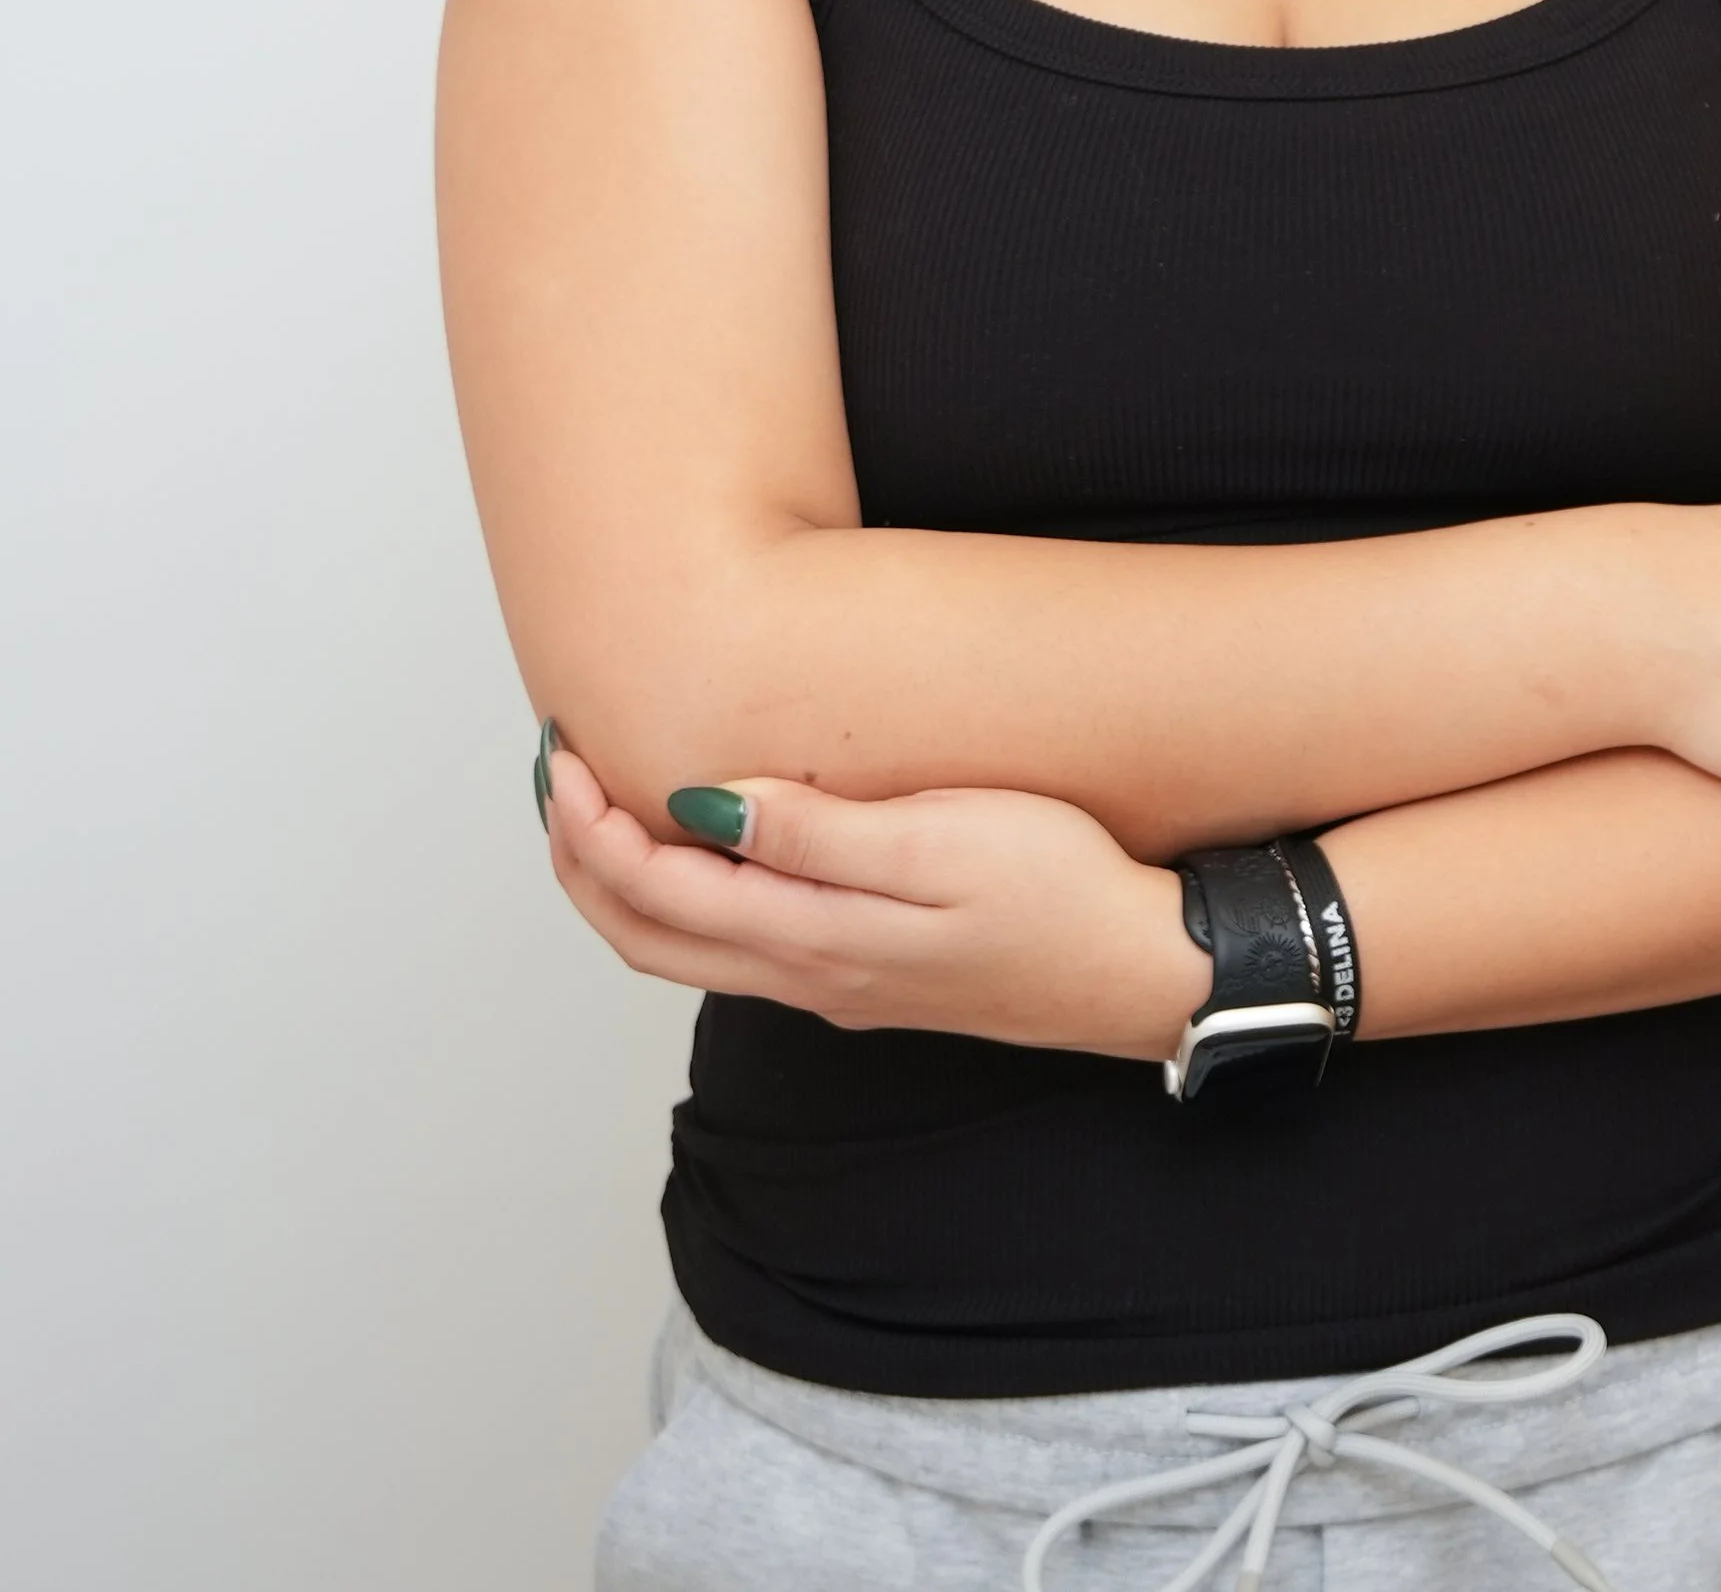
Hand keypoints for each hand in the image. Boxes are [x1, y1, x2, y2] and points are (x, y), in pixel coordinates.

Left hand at [542, 745, 1205, 1060]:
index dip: (592, 829)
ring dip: (627, 884)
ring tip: (604, 806)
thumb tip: (705, 805)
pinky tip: (707, 847)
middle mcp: (809, 975)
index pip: (657, 894)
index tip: (565, 757)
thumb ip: (820, 832)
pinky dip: (687, 900)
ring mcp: (838, 983)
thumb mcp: (945, 840)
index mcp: (815, 938)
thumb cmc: (1061, 890)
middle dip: (582, 861)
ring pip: (689, 950)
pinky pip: (739, 948)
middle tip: (557, 776)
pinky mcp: (870, 976)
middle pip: (648, 938)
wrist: (1143, 968)